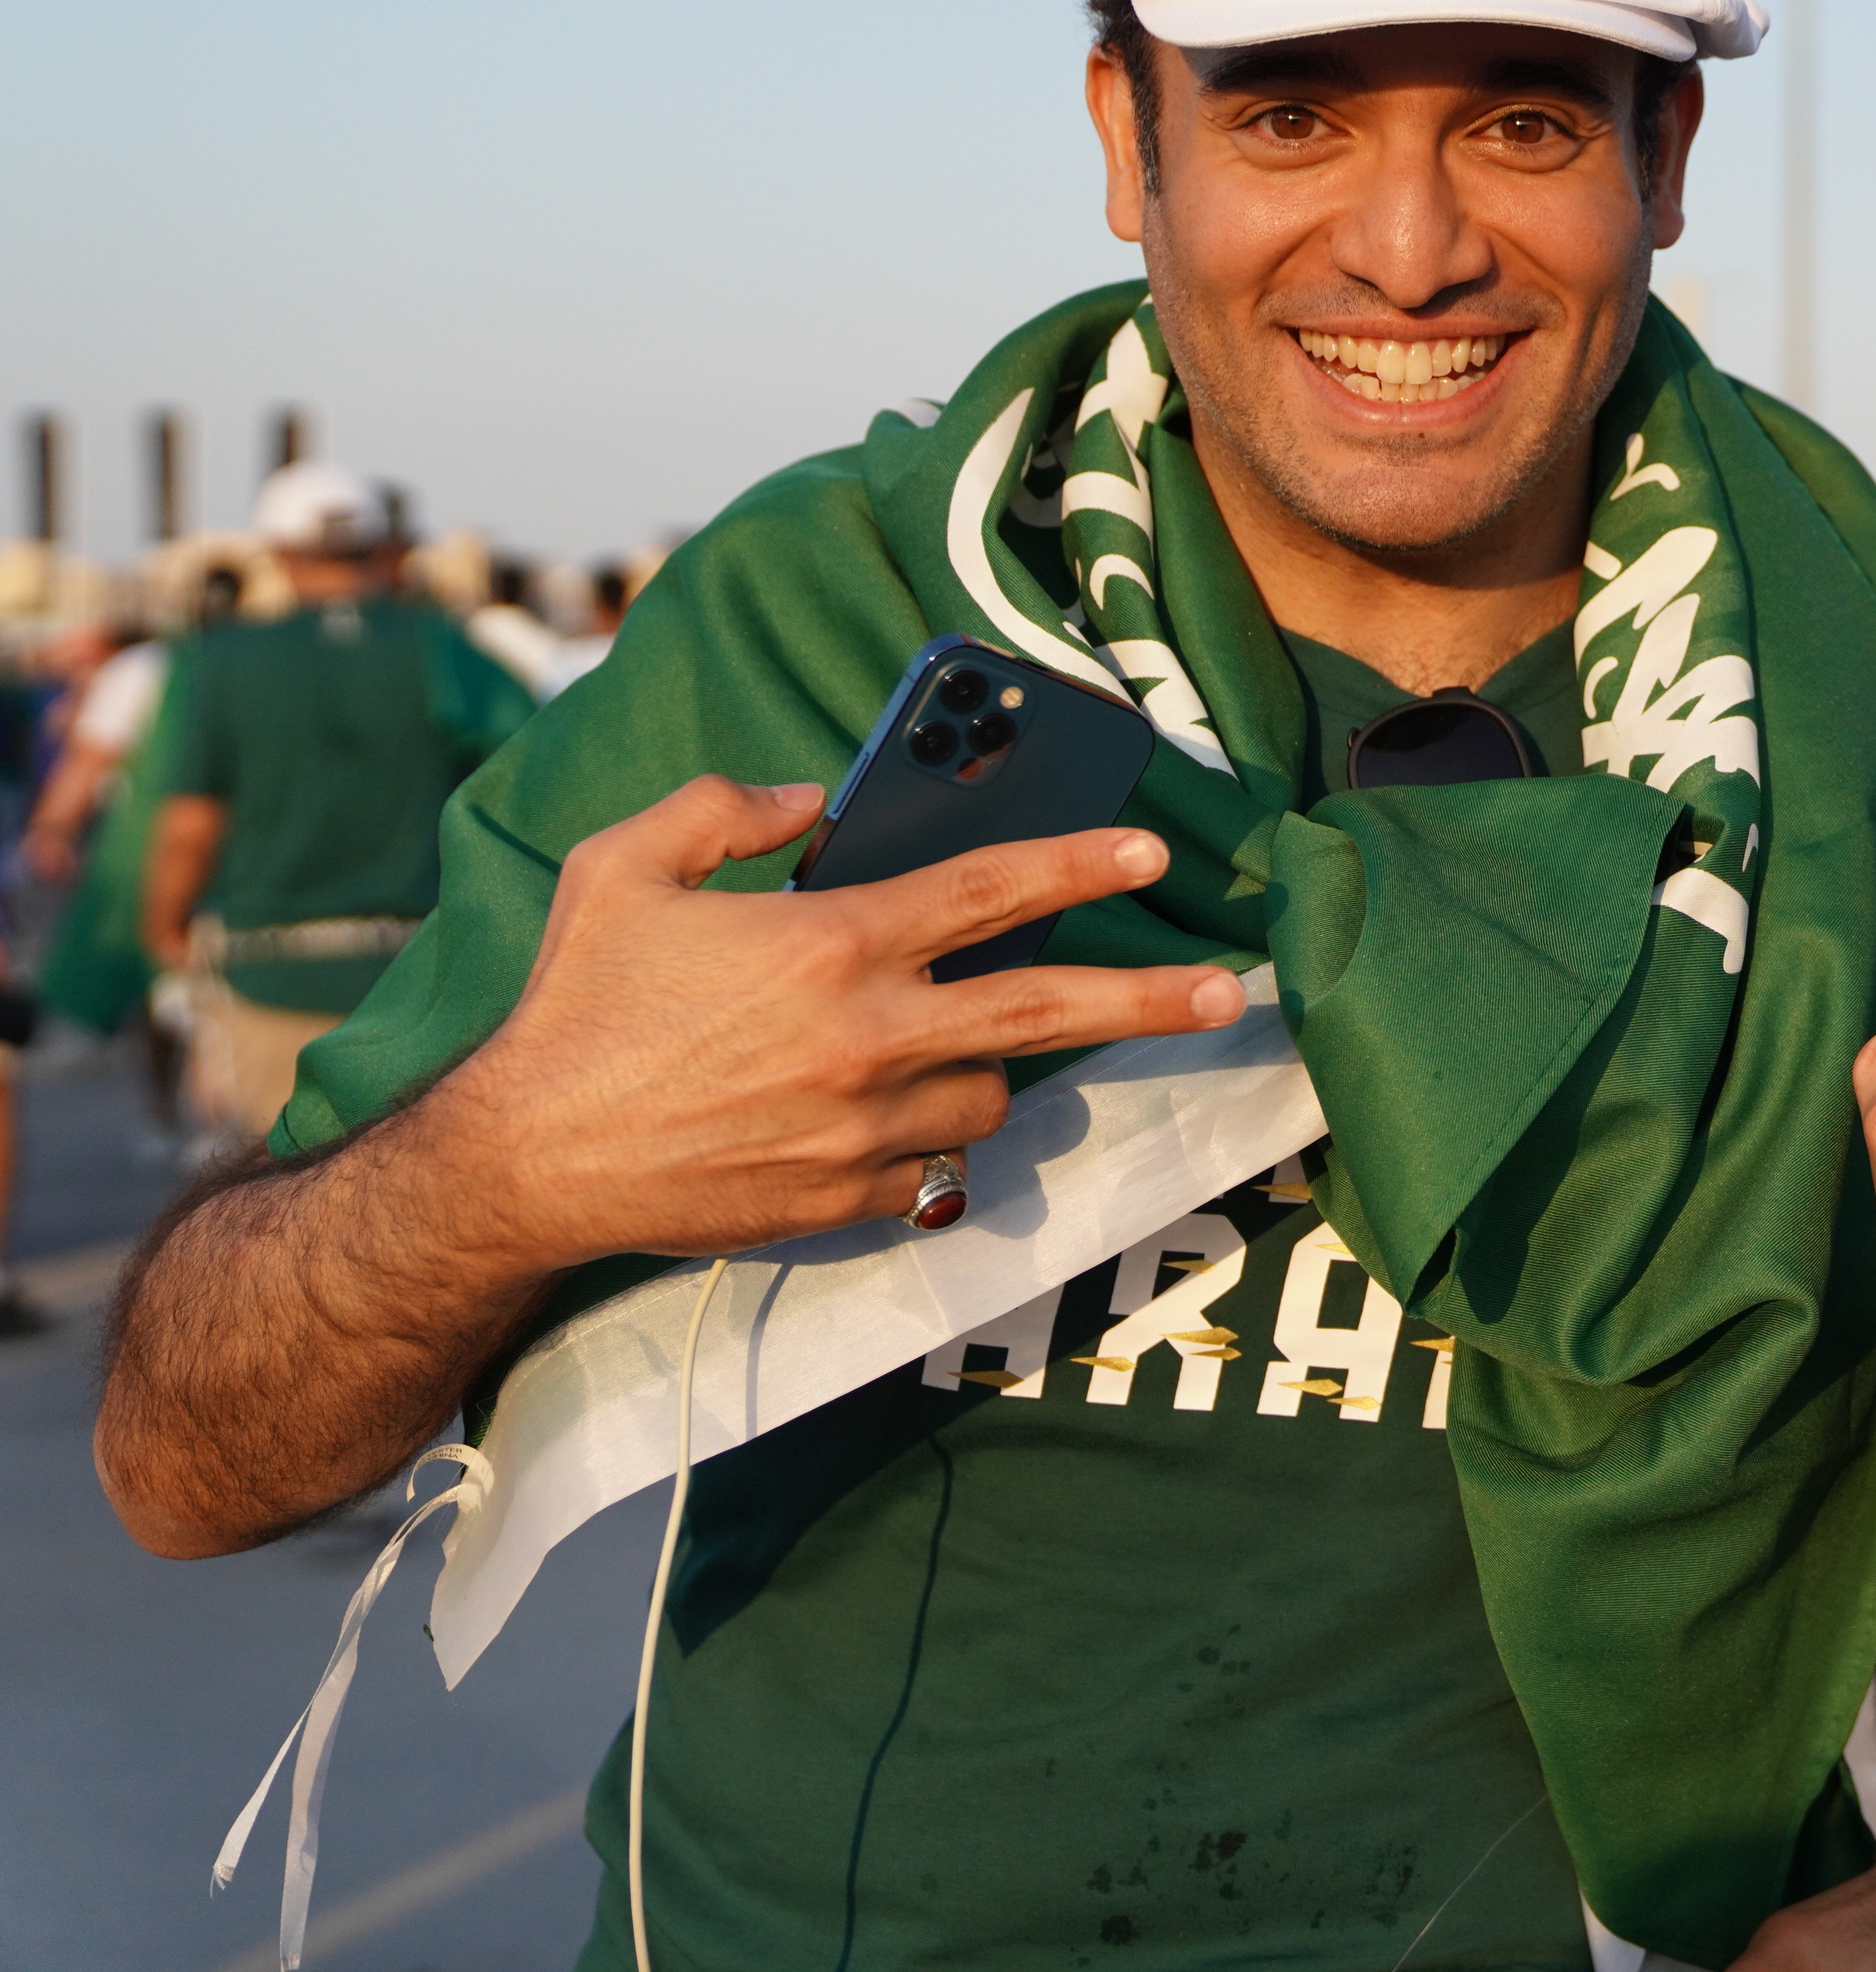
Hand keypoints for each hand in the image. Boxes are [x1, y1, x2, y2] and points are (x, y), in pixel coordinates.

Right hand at [409, 774, 1242, 1269]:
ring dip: (987, 1068)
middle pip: (1047, 1010)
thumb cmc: (575, 1004)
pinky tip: (882, 1118)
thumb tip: (808, 799)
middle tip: (1228, 994)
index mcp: (833, 945)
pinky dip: (926, 1140)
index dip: (1082, 863)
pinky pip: (931, 1167)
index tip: (1150, 851)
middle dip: (1152, 998)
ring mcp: (863, 1128)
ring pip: (988, 1095)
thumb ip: (727, 809)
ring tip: (933, 1047)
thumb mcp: (626, 865)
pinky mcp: (842, 1200)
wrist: (523, 1161)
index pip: (994, 890)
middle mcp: (869, 1037)